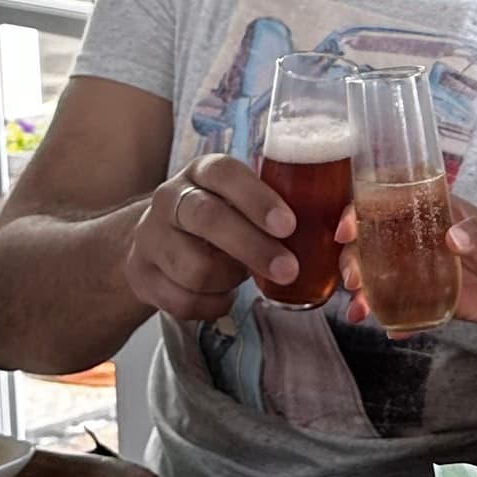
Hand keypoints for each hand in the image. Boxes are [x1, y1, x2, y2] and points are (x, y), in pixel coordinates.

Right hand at [120, 153, 307, 320]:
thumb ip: (276, 209)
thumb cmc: (220, 219)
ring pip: (195, 268)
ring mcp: (150, 237)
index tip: (288, 225)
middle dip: (253, 247)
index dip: (257, 199)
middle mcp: (170, 198)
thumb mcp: (241, 202)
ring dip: (230, 280)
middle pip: (207, 219)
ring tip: (241, 276)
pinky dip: (212, 305)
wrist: (157, 242)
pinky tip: (221, 294)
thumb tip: (336, 231)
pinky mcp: (140, 275)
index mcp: (202, 172)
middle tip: (289, 269)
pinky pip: (183, 301)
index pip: (225, 173)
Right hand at [338, 198, 476, 399]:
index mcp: (429, 211)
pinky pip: (399, 309)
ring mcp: (416, 270)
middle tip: (353, 279)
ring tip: (359, 311)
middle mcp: (414, 238)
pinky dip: (391, 321)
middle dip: (352, 259)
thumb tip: (455, 237)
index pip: (385, 202)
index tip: (349, 227)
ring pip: (375, 276)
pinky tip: (392, 331)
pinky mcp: (424, 299)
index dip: (359, 210)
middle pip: (369, 242)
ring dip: (361, 293)